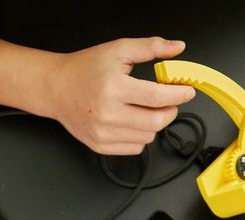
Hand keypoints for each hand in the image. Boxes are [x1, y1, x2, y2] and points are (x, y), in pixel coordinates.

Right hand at [43, 37, 195, 154]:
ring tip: (146, 108)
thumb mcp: (119, 50)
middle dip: (170, 111)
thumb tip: (177, 47)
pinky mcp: (101, 146)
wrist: (57, 89)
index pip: (157, 97)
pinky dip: (141, 136)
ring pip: (148, 137)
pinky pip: (135, 148)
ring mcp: (103, 134)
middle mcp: (108, 114)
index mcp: (114, 87)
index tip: (187, 91)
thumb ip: (150, 47)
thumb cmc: (86, 69)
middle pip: (156, 122)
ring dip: (155, 124)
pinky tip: (133, 121)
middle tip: (169, 101)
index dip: (178, 94)